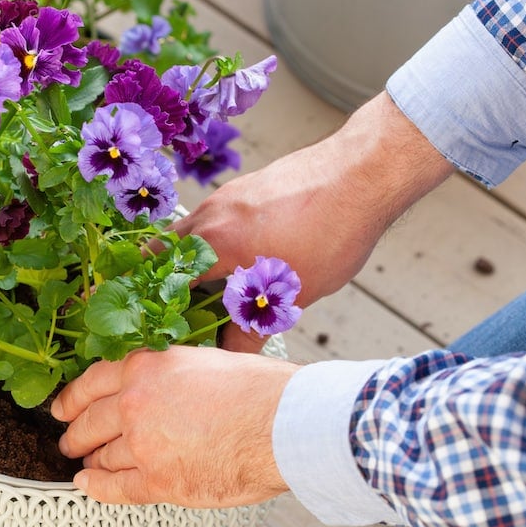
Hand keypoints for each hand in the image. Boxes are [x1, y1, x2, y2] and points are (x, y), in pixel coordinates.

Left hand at [50, 346, 298, 507]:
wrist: (284, 424)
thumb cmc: (259, 390)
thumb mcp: (202, 362)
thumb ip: (169, 375)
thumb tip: (159, 391)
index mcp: (146, 367)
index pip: (92, 382)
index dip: (70, 399)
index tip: (61, 409)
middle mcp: (135, 403)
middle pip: (89, 422)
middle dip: (75, 434)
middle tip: (69, 441)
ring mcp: (143, 444)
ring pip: (101, 457)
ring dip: (90, 463)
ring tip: (86, 466)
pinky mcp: (158, 481)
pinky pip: (114, 488)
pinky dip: (96, 488)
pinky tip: (86, 486)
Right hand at [174, 92, 454, 307]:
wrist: (363, 174)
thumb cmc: (332, 233)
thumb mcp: (294, 294)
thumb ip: (254, 328)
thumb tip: (233, 352)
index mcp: (214, 244)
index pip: (165, 281)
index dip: (161, 305)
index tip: (167, 324)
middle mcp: (210, 216)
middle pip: (165, 252)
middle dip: (168, 281)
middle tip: (183, 309)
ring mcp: (225, 197)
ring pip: (188, 233)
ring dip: (192, 260)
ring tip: (215, 288)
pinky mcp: (244, 188)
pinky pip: (212, 219)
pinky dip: (214, 241)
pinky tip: (243, 258)